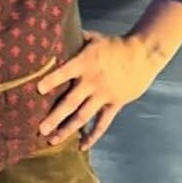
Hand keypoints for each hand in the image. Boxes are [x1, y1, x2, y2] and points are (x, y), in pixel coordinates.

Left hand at [35, 31, 160, 149]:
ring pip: (83, 116)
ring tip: (52, 141)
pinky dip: (93, 135)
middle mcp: (93, 81)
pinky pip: (103, 123)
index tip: (37, 90)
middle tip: (40, 130)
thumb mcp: (93, 38)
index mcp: (85, 63)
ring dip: (67, 129)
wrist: (144, 53)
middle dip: (54, 117)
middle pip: (70, 102)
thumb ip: (73, 40)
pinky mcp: (115, 104)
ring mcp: (104, 95)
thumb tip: (50, 36)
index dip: (51, 80)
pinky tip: (82, 146)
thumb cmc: (114, 45)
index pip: (64, 73)